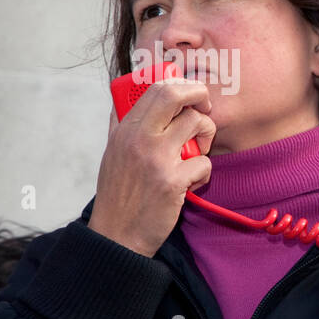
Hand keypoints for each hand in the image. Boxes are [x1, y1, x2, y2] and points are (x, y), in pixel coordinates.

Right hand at [87, 79, 217, 257]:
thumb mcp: (112, 152)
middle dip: (200, 96)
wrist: (117, 234)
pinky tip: (191, 183)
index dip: (182, 85)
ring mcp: (155, 159)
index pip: (156, 88)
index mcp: (125, 129)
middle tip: (206, 110)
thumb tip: (124, 96)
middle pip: (176, 95)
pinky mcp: (172, 181)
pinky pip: (204, 163)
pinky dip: (204, 173)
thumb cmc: (119, 193)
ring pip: (197, 124)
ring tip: (197, 153)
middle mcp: (139, 138)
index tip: (192, 95)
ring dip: (206, 137)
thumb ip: (120, 124)